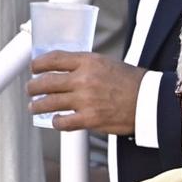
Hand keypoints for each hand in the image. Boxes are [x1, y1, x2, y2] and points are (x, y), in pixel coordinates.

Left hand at [27, 51, 146, 134]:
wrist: (151, 103)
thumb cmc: (133, 84)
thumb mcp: (108, 64)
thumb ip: (86, 66)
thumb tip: (66, 71)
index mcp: (88, 61)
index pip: (53, 59)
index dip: (38, 64)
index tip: (34, 68)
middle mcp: (83, 79)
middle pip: (46, 81)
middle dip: (33, 86)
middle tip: (31, 89)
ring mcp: (85, 100)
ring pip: (50, 102)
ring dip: (38, 105)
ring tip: (34, 107)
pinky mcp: (90, 119)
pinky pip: (63, 122)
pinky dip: (56, 122)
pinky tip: (56, 121)